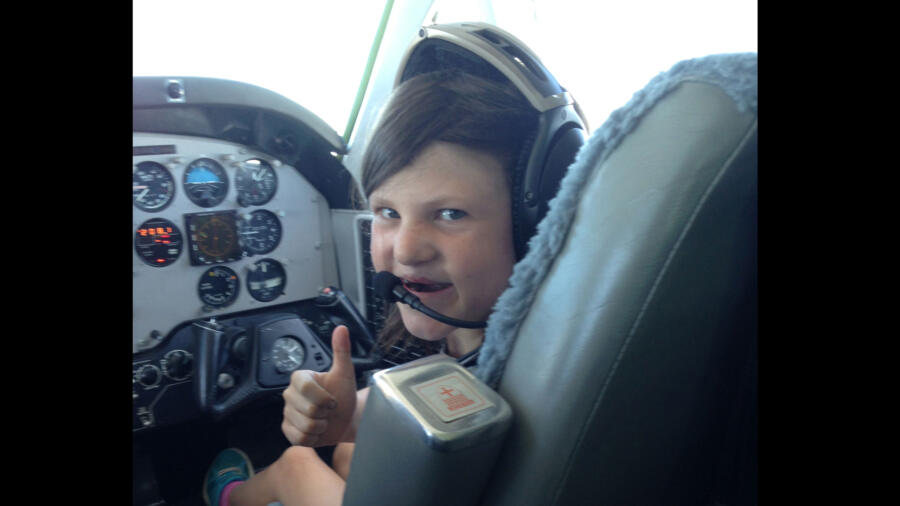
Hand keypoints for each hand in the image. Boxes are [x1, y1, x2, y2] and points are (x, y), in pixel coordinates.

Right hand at [281, 325, 356, 446]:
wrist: (346, 418)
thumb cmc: (343, 394)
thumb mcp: (345, 373)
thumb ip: (341, 351)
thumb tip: (341, 329)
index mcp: (300, 378)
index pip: (305, 387)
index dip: (324, 397)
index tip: (333, 399)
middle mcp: (290, 394)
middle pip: (308, 409)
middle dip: (325, 413)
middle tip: (330, 410)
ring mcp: (287, 413)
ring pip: (305, 425)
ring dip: (321, 426)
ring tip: (324, 420)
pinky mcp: (288, 430)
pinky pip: (300, 438)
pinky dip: (314, 438)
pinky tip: (318, 430)